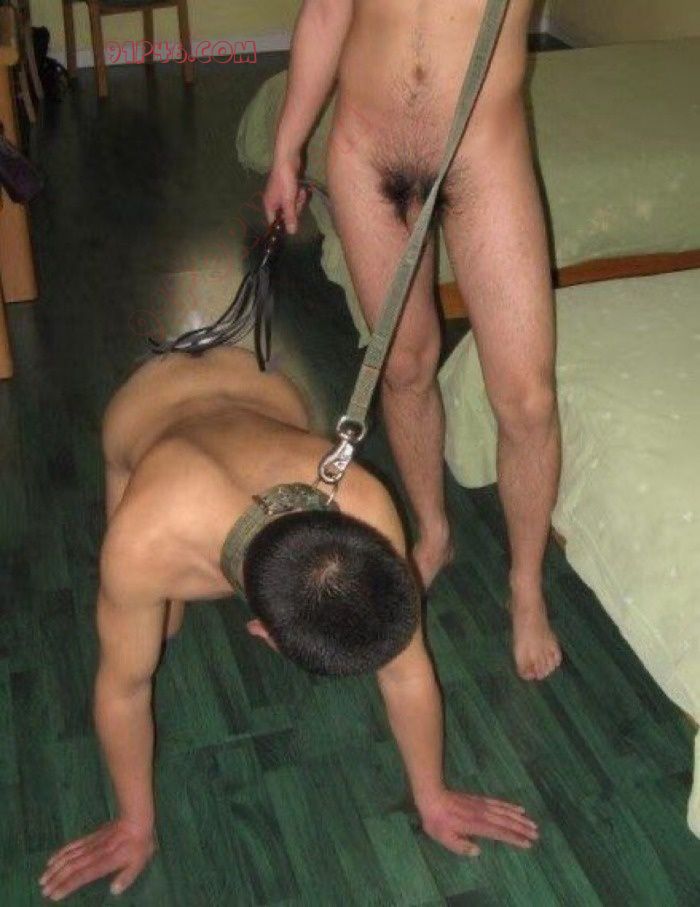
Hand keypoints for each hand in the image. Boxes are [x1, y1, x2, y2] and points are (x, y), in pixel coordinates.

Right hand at [39, 819, 155, 900]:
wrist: (136, 819)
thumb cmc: (139, 845)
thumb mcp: (139, 863)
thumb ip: (127, 877)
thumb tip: (114, 891)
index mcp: (106, 862)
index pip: (83, 875)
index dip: (67, 885)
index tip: (54, 895)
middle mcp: (95, 853)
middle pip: (72, 867)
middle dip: (56, 879)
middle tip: (43, 890)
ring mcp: (91, 844)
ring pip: (69, 856)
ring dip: (55, 868)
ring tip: (43, 879)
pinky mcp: (90, 837)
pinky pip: (73, 845)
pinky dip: (61, 853)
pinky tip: (52, 860)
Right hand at [262, 155, 307, 233]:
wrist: (288, 159)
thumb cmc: (285, 181)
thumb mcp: (288, 201)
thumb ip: (290, 217)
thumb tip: (292, 233)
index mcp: (269, 205)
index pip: (273, 221)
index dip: (281, 225)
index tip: (291, 225)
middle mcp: (273, 201)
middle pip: (285, 214)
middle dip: (294, 209)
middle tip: (297, 201)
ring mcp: (280, 194)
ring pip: (292, 206)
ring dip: (298, 201)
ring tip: (300, 192)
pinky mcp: (287, 188)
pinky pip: (294, 198)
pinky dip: (299, 194)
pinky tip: (301, 188)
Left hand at [418, 789, 538, 855]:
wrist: (432, 796)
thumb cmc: (438, 821)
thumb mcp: (445, 838)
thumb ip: (461, 846)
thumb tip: (478, 851)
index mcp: (475, 825)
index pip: (499, 832)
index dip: (514, 838)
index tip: (528, 843)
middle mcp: (482, 815)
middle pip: (506, 821)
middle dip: (522, 828)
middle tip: (537, 833)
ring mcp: (482, 806)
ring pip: (505, 812)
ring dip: (519, 818)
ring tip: (533, 823)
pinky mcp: (480, 800)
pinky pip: (498, 803)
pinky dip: (510, 806)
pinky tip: (518, 809)